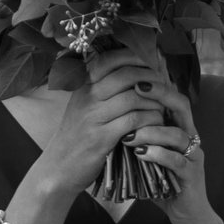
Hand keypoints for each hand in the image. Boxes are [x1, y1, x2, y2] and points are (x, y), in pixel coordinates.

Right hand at [38, 50, 165, 193]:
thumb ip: (102, 88)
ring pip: (134, 97)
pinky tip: (158, 123)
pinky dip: (151, 119)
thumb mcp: (83, 106)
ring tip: (164, 105)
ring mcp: (93, 117)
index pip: (109, 59)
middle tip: (165, 84)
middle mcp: (86, 97)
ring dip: (155, 100)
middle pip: (126, 74)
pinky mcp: (101, 137)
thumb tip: (133, 68)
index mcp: (83, 86)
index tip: (153, 60)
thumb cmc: (77, 135)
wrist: (58, 168)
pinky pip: (135, 120)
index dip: (135, 56)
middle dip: (152, 77)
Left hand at [115, 57, 215, 223]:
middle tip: (136, 90)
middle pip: (182, 106)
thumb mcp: (149, 152)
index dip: (156, 85)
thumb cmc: (163, 180)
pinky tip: (141, 155)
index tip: (132, 76)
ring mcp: (194, 156)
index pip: (172, 98)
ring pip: (178, 135)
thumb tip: (112, 115)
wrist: (186, 213)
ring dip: (152, 132)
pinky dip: (159, 155)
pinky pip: (178, 161)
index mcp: (180, 128)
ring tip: (129, 136)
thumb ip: (139, 134)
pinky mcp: (192, 176)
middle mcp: (190, 137)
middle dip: (160, 95)